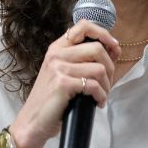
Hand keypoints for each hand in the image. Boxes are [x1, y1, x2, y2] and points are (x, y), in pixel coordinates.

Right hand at [9, 20, 120, 147]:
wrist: (33, 121)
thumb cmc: (51, 100)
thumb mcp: (63, 73)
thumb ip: (82, 59)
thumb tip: (114, 49)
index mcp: (57, 48)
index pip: (83, 26)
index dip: (103, 34)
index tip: (113, 49)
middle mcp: (56, 55)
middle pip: (97, 48)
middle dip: (110, 68)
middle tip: (107, 83)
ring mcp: (58, 68)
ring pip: (99, 68)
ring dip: (107, 85)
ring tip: (101, 95)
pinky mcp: (62, 84)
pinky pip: (94, 85)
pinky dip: (101, 96)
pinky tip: (97, 102)